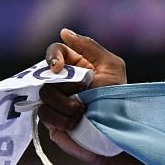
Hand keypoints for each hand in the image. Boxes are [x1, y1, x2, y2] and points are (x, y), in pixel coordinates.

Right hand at [36, 29, 126, 163]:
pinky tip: (75, 123)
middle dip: (65, 85)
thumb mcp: (111, 67)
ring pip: (43, 94)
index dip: (53, 56)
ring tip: (83, 111)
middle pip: (44, 74)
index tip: (57, 67)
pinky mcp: (53, 121)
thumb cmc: (119, 99)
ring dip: (65, 103)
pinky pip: (44, 113)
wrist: (120, 132)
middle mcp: (63, 82)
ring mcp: (56, 101)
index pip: (55, 52)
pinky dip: (61, 118)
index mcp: (76, 66)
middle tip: (82, 93)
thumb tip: (64, 32)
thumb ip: (89, 47)